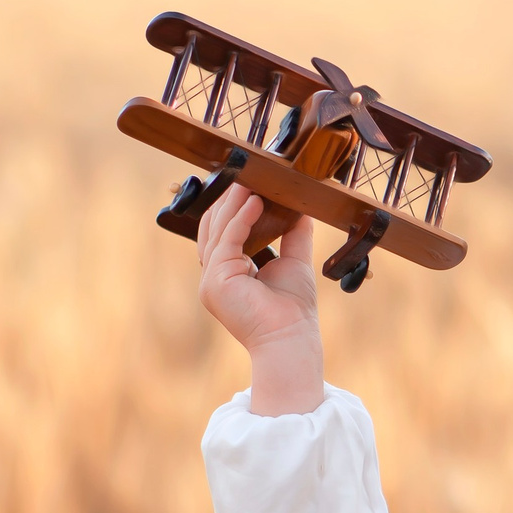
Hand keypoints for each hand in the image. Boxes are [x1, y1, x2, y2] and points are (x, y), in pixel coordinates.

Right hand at [196, 184, 323, 413]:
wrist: (292, 340)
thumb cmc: (293, 311)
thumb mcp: (294, 263)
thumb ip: (294, 235)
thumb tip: (302, 208)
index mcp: (227, 274)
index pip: (222, 233)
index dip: (232, 207)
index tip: (249, 182)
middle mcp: (213, 277)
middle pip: (214, 227)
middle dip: (229, 199)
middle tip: (248, 172)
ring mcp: (210, 280)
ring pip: (217, 230)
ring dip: (233, 202)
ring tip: (251, 180)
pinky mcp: (215, 281)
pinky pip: (227, 239)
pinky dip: (240, 218)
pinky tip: (255, 200)